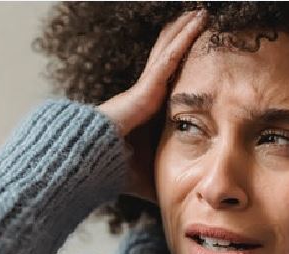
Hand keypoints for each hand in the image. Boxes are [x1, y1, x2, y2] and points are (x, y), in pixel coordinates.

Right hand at [97, 9, 206, 200]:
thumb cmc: (109, 172)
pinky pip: (170, 58)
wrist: (86, 165)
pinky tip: (199, 21)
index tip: (196, 61)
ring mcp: (143, 89)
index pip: (166, 86)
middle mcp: (143, 96)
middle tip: (201, 23)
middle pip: (167, 61)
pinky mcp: (145, 88)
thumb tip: (180, 200)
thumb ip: (161, 179)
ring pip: (170, 52)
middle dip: (183, 41)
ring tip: (202, 13)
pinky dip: (185, 39)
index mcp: (143, 114)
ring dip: (186, 32)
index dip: (181, 69)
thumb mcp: (146, 176)